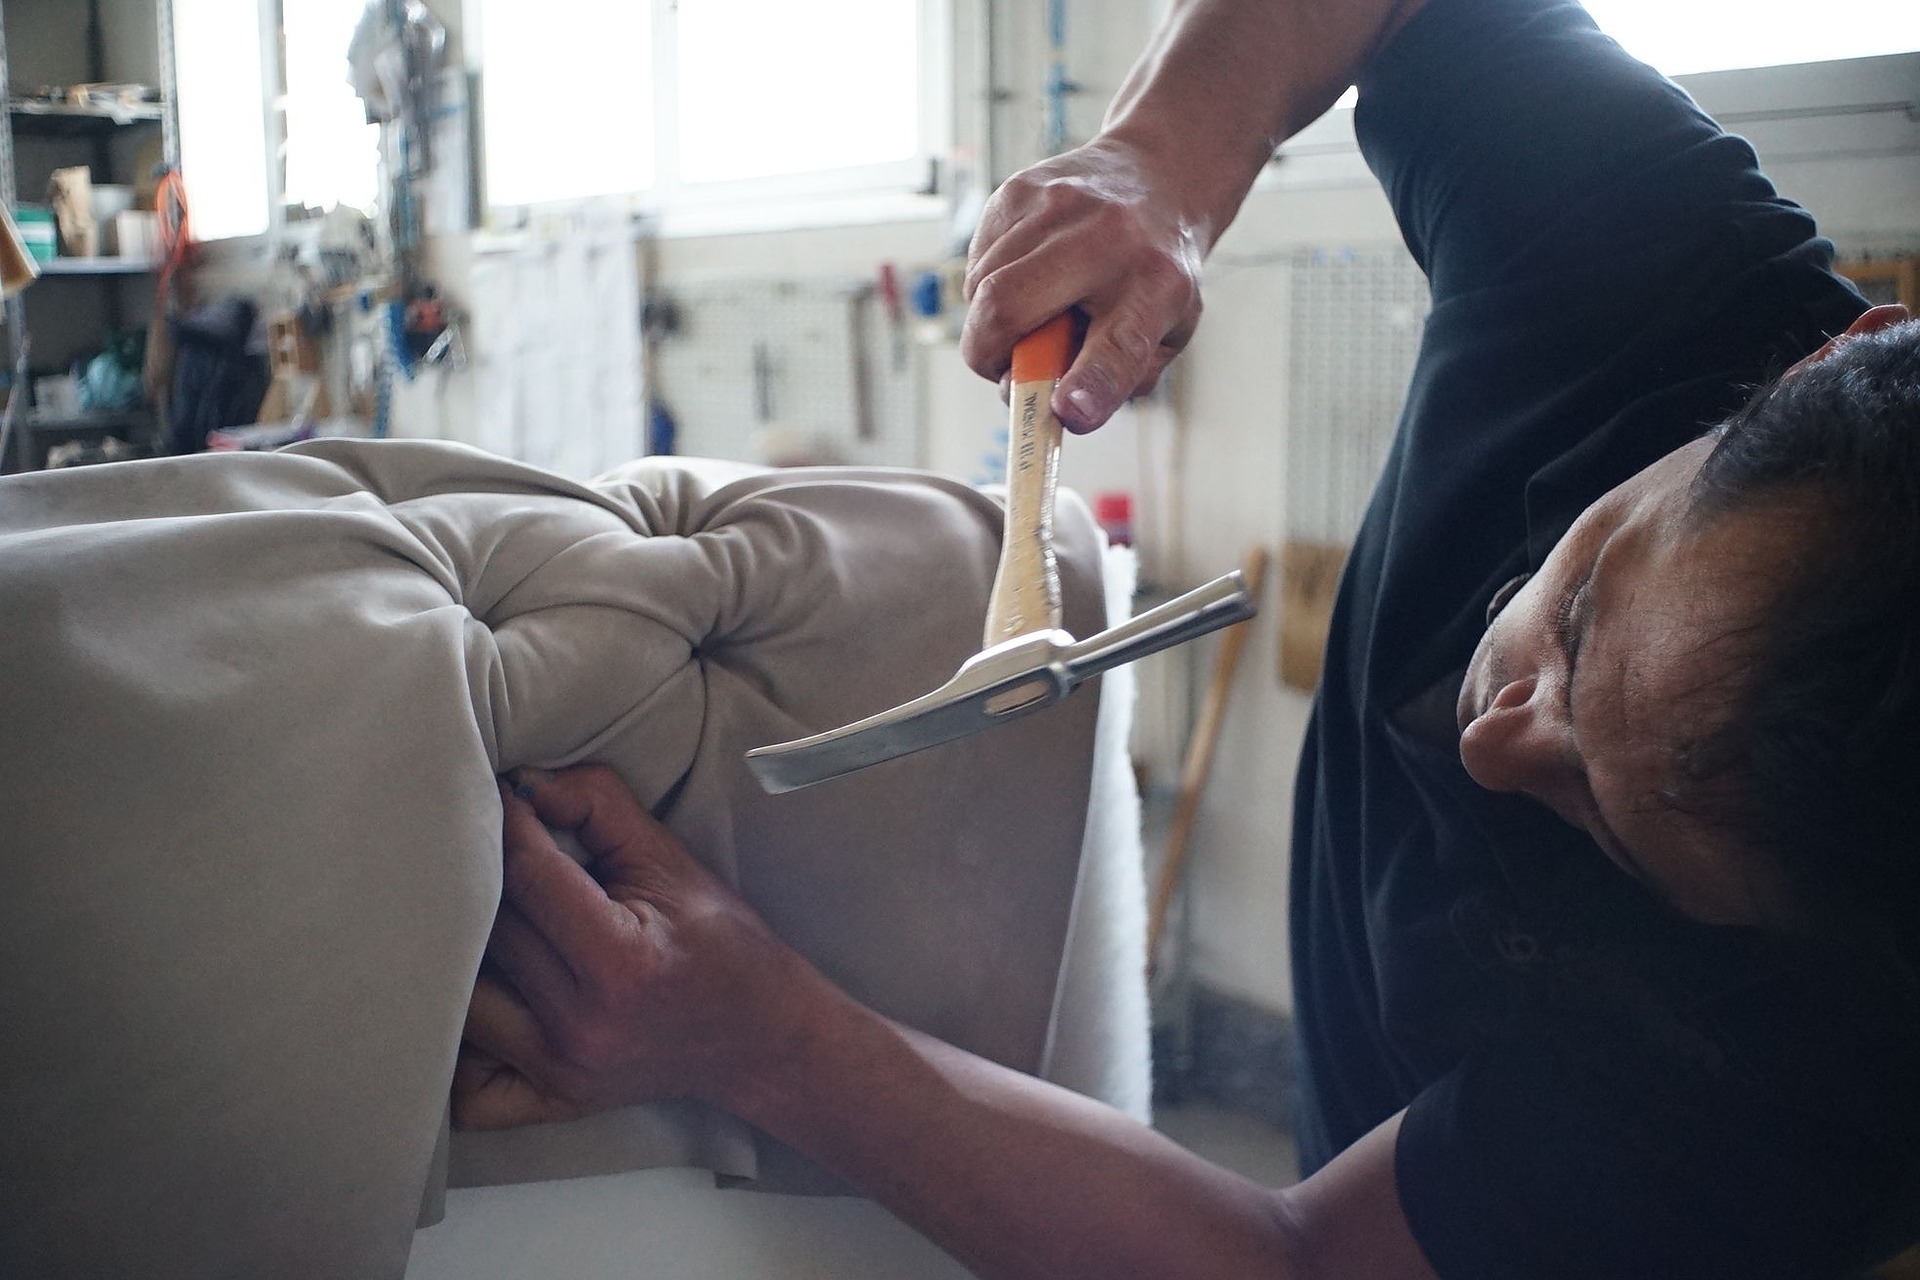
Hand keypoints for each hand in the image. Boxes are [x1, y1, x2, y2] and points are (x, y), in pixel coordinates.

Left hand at [452, 765, 822, 1129]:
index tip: (508, 801)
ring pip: (466, 998)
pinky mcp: (553, 1099)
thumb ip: (600, 806)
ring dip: (466, 954)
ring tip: (485, 918)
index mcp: (619, 962)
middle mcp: (582, 1024)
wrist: (761, 1035)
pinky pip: (468, 1089)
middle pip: (491, 931)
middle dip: (487, 879)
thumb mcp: (672, 860)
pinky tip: (479, 1005)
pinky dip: (460, 1049)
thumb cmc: (720, 941)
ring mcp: (561, 1069)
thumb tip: (525, 783)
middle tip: (493, 848)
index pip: (527, 877)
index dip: (511, 827)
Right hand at [960, 134, 1206, 432]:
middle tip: (1005, 370)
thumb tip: (1051, 403)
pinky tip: (1025, 277)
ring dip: (990, 323)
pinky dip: (988, 287)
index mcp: (1157, 286)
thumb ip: (1117, 379)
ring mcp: (1056, 207)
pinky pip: (975, 263)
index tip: (1062, 410)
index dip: (1086, 386)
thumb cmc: (1155, 273)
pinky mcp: (1017, 191)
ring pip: (980, 290)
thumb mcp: (1165, 333)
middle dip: (988, 356)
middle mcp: (1106, 238)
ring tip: (1031, 313)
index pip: (1117, 347)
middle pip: (1007, 307)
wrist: (1157, 178)